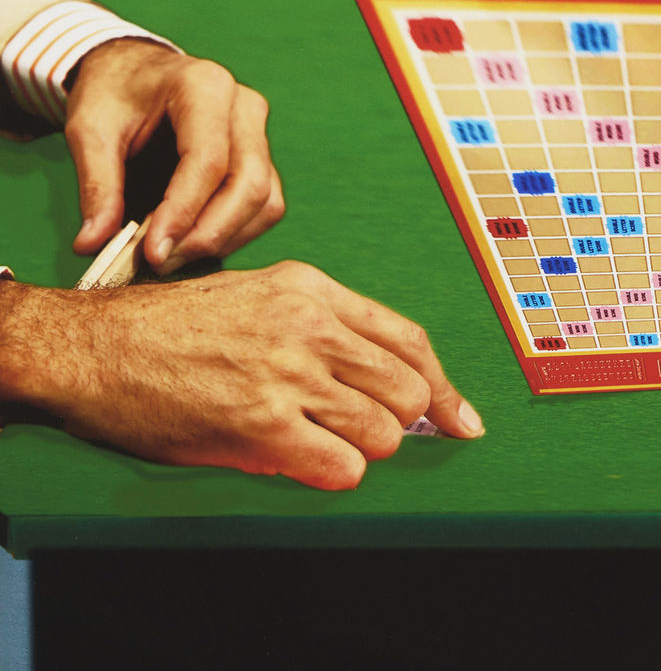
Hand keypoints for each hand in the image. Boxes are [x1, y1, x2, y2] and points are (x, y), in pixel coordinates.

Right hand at [0, 262, 482, 489]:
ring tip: (318, 443)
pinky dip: (334, 473)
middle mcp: (309, 325)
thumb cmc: (173, 329)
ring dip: (361, 450)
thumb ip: (322, 328)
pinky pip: (341, 466)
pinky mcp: (259, 423)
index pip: (409, 339)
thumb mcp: (259, 297)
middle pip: (406, 389)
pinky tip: (303, 461)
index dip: (442, 386)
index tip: (462, 418)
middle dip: (395, 422)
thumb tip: (383, 381)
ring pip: (382, 432)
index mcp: (313, 290)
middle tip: (357, 431)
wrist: (94, 348)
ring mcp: (287, 373)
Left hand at [65, 39, 283, 273]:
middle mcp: (244, 106)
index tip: (152, 253)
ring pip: (267, 200)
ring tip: (173, 256)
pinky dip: (235, 233)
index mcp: (204, 86)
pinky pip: (266, 205)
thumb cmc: (114, 95)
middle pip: (250, 184)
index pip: (208, 160)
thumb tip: (91, 244)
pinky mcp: (262, 156)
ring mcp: (259, 132)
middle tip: (162, 263)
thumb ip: (96, 185)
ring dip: (225, 238)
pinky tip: (193, 243)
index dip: (183, 212)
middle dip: (210, 233)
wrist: (134, 72)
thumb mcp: (89, 130)